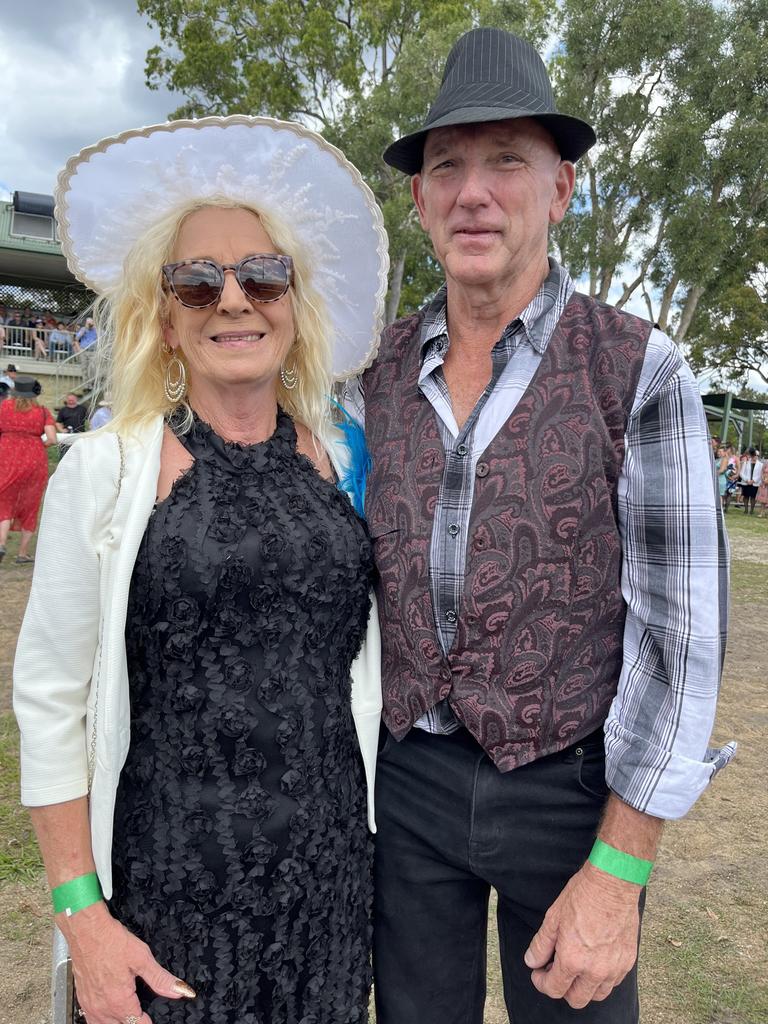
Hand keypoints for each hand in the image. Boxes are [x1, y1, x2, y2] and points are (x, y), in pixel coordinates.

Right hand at [61, 902, 194, 1023]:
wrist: (86, 931)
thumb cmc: (111, 941)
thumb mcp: (142, 957)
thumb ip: (160, 978)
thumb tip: (179, 990)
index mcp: (119, 1001)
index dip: (148, 1021)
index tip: (153, 1016)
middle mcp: (102, 1008)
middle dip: (134, 1021)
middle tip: (143, 1013)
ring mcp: (89, 1004)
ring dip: (117, 1022)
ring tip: (128, 1014)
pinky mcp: (82, 998)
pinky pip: (91, 1019)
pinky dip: (102, 1019)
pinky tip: (109, 1010)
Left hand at [523, 861, 640, 1008]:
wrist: (613, 882)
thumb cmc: (583, 895)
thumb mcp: (553, 917)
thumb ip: (541, 945)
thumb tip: (532, 962)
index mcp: (573, 960)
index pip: (554, 989)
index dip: (541, 983)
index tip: (539, 973)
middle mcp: (595, 970)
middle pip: (576, 999)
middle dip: (562, 989)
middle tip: (555, 970)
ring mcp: (614, 967)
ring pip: (597, 994)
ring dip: (583, 986)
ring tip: (575, 966)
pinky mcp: (628, 960)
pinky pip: (613, 982)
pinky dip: (601, 978)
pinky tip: (593, 960)